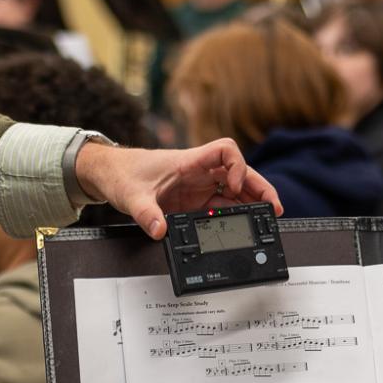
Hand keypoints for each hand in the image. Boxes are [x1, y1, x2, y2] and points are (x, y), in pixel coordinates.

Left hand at [75, 139, 283, 239]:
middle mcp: (199, 172)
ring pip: (234, 190)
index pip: (225, 151)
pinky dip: (235, 213)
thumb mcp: (131, 197)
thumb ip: (146, 214)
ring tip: (267, 218)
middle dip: (259, 188)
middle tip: (273, 208)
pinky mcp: (194, 200)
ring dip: (251, 202)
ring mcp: (198, 186)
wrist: (109, 174)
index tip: (233, 187)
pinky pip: (221, 205)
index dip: (237, 167)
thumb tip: (160, 231)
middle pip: (239, 173)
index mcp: (189, 162)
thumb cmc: (122, 173)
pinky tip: (243, 224)